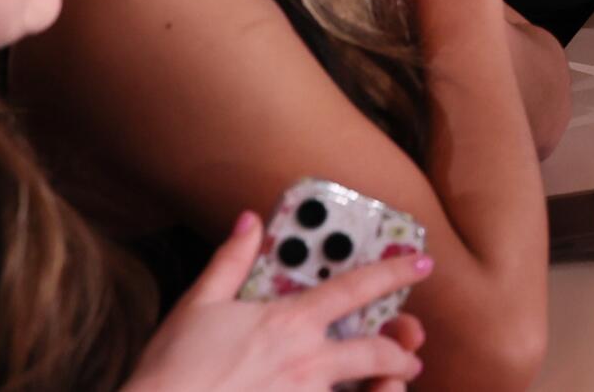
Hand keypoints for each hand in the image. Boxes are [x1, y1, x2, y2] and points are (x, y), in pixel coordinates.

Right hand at [124, 210, 431, 391]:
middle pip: (376, 349)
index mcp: (288, 321)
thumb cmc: (171, 370)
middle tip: (411, 351)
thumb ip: (229, 261)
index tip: (422, 262)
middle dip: (400, 351)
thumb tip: (248, 219)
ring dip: (389, 385)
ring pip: (369, 388)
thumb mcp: (196, 306)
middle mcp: (307, 359)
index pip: (357, 286)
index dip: (395, 270)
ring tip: (394, 384)